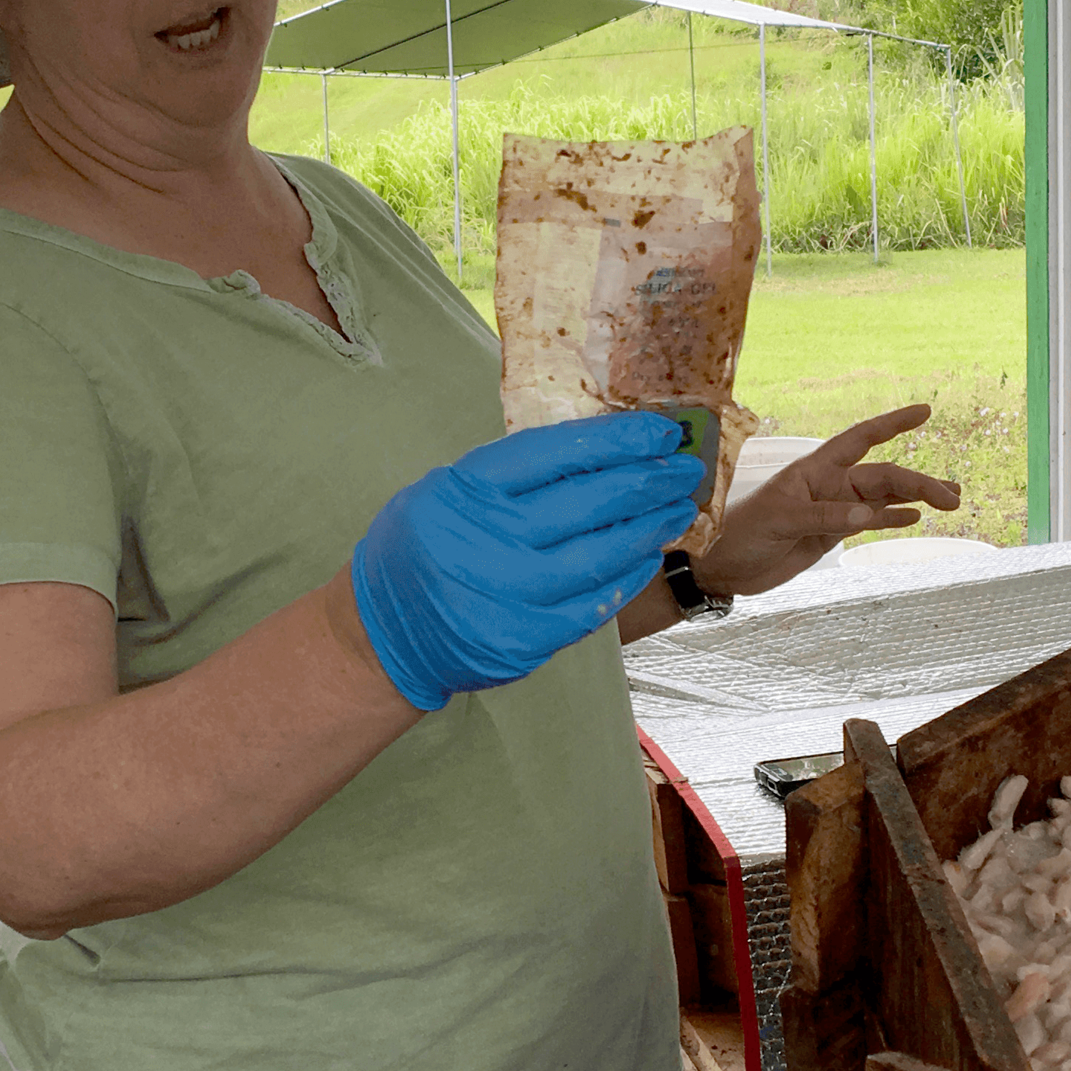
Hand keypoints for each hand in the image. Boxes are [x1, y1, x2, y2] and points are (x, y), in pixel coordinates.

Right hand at [352, 414, 705, 709]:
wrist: (384, 635)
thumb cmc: (421, 549)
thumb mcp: (443, 492)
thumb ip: (510, 476)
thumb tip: (600, 450)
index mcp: (463, 491)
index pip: (555, 452)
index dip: (616, 439)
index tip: (659, 431)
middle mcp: (486, 540)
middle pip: (587, 501)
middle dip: (647, 480)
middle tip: (686, 468)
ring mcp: (508, 594)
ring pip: (599, 554)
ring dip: (648, 528)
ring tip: (678, 508)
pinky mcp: (525, 639)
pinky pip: (592, 603)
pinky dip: (626, 577)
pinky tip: (647, 555)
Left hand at [693, 405, 962, 599]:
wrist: (722, 566)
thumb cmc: (741, 533)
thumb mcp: (779, 521)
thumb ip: (825, 517)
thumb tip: (870, 515)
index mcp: (814, 469)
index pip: (861, 439)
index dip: (892, 424)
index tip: (925, 410)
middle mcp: (829, 484)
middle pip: (884, 476)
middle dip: (919, 483)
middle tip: (952, 497)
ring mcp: (833, 510)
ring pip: (884, 498)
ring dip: (916, 498)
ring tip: (951, 501)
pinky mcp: (831, 534)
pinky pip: (871, 523)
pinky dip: (894, 519)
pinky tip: (916, 518)